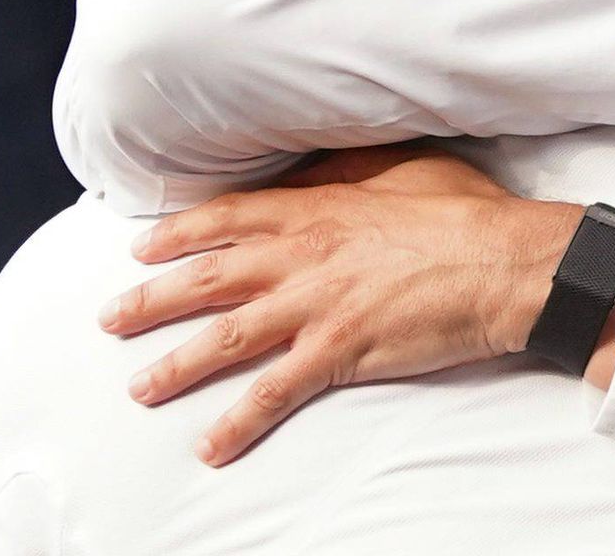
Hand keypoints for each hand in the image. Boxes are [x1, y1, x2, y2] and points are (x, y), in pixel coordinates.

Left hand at [97, 147, 583, 466]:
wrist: (504, 263)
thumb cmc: (464, 211)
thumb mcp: (402, 168)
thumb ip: (345, 173)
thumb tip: (307, 174)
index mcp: (316, 208)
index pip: (227, 219)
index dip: (178, 234)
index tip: (141, 248)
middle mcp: (301, 256)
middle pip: (207, 279)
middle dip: (151, 300)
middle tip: (111, 319)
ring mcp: (315, 307)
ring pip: (224, 338)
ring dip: (175, 366)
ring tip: (140, 387)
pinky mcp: (338, 353)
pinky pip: (273, 393)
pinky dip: (237, 422)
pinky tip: (210, 446)